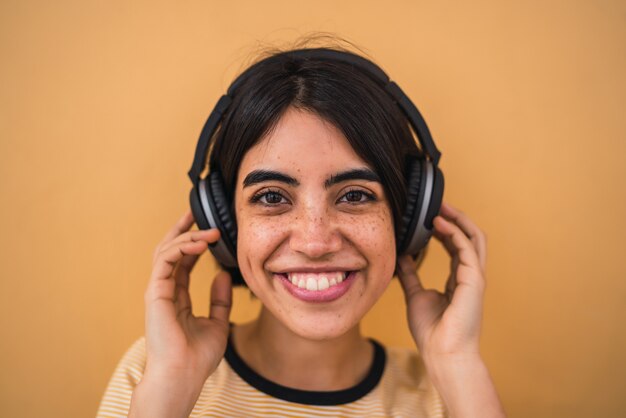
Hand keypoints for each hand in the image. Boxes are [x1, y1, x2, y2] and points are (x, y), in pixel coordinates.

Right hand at [143, 211, 231, 387]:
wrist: (184, 376)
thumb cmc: (197, 357)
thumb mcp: (218, 323)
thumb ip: (220, 299)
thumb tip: (222, 275)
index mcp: (177, 297)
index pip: (182, 262)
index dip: (193, 243)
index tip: (208, 229)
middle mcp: (165, 291)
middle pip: (169, 251)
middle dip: (182, 230)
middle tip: (196, 213)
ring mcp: (158, 291)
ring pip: (166, 251)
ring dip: (187, 237)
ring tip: (209, 231)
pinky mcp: (155, 293)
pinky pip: (165, 260)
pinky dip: (180, 248)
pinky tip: (200, 244)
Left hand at [397, 201, 486, 360]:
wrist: (442, 353)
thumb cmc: (432, 331)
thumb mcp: (415, 295)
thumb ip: (411, 275)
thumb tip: (402, 256)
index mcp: (458, 280)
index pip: (457, 246)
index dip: (446, 228)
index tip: (430, 216)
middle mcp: (469, 276)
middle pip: (470, 237)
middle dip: (456, 218)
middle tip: (438, 204)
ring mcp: (474, 278)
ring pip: (474, 239)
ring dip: (459, 220)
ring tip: (441, 207)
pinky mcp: (474, 281)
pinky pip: (467, 249)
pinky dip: (454, 233)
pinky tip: (439, 224)